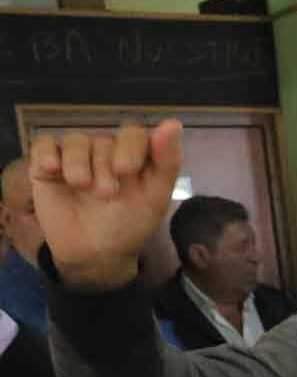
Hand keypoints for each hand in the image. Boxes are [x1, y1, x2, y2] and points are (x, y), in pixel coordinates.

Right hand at [27, 122, 183, 290]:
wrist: (95, 253)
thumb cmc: (129, 225)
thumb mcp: (155, 197)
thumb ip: (166, 162)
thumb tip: (173, 123)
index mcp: (134, 156)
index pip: (132, 132)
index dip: (130, 146)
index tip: (127, 170)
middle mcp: (105, 151)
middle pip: (103, 140)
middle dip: (105, 166)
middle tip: (107, 194)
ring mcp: (75, 157)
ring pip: (75, 140)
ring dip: (79, 163)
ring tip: (82, 187)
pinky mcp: (47, 165)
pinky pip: (44, 145)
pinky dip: (47, 154)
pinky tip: (52, 170)